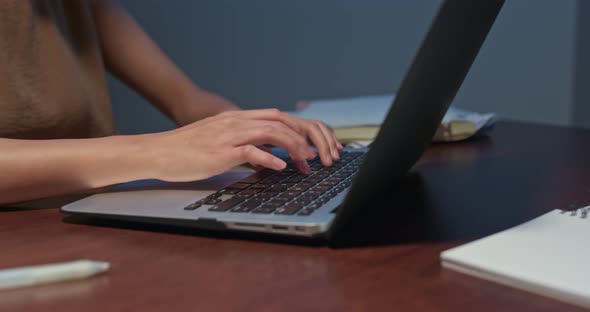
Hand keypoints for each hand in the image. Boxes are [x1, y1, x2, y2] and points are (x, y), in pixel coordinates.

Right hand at [143, 109, 342, 181]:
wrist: (158, 152)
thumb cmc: (186, 150)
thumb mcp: (219, 141)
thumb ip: (242, 143)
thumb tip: (266, 157)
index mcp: (236, 118)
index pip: (276, 116)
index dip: (297, 129)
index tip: (310, 145)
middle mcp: (235, 122)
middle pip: (279, 121)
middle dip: (302, 137)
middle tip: (315, 156)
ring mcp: (229, 135)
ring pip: (270, 132)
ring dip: (293, 146)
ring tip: (305, 161)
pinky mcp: (220, 152)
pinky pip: (250, 151)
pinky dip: (269, 158)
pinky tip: (280, 167)